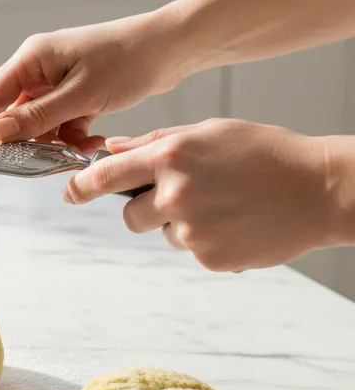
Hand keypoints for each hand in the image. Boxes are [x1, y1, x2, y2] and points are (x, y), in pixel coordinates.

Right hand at [0, 10, 188, 148]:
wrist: (171, 48)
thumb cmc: (127, 61)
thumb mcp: (82, 95)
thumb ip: (38, 116)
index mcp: (32, 59)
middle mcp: (40, 68)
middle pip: (16, 114)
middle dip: (32, 139)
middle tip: (48, 158)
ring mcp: (58, 80)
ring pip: (41, 123)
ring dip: (58, 140)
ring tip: (84, 146)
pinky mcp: (77, 91)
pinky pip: (62, 121)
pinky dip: (74, 135)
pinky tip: (94, 141)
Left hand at [63, 118, 340, 270]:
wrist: (320, 189)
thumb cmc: (265, 153)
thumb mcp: (207, 132)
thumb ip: (155, 143)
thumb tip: (112, 148)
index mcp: (170, 156)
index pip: (104, 175)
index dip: (80, 186)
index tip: (69, 193)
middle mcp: (174, 193)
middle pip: (129, 215)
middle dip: (145, 208)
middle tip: (183, 197)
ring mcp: (191, 229)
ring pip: (163, 233)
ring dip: (180, 224)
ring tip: (223, 205)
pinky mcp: (209, 257)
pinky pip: (191, 250)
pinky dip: (207, 240)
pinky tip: (236, 223)